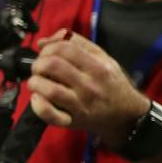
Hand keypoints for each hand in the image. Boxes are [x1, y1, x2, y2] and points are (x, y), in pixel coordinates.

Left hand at [30, 30, 151, 143]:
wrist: (125, 114)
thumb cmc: (110, 84)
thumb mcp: (102, 58)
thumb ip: (75, 44)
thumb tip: (44, 42)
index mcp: (98, 67)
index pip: (63, 48)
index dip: (48, 49)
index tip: (47, 55)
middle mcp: (90, 86)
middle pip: (52, 66)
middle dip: (39, 64)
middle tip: (41, 70)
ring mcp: (80, 104)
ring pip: (49, 89)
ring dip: (35, 82)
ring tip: (39, 83)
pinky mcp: (71, 120)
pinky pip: (48, 113)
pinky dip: (37, 105)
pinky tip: (38, 98)